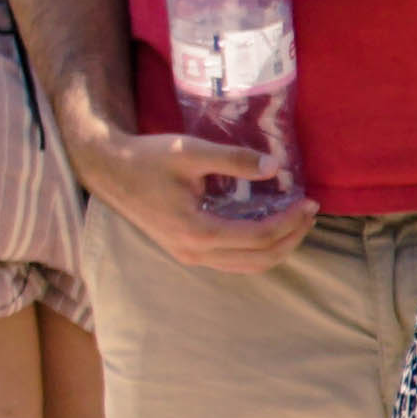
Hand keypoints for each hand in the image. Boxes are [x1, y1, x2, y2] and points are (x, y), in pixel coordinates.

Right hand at [75, 125, 314, 274]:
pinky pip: (234, 262)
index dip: (291, 220)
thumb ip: (234, 160)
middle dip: (292, 237)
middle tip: (308, 213)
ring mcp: (189, 256)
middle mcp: (195, 252)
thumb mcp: (191, 151)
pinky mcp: (186, 251)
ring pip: (249, 266)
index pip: (260, 236)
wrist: (108, 170)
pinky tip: (265, 228)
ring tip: (294, 223)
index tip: (308, 200)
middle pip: (260, 259)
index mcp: (198, 231)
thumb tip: (275, 167)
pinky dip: (258, 250)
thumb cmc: (147, 158)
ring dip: (278, 248)